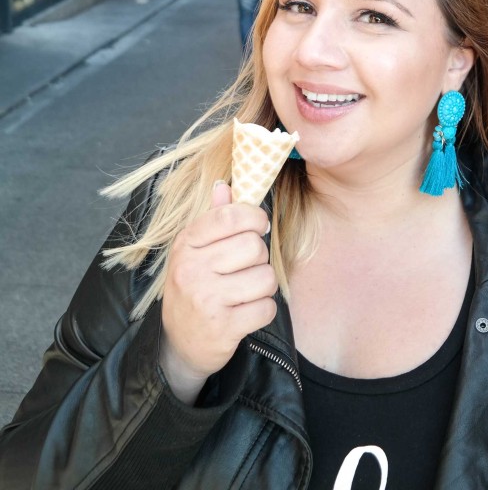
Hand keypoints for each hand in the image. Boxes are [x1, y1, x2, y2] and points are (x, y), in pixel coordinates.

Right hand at [160, 182, 275, 402]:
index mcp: (186, 243)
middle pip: (254, 246)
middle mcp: (192, 269)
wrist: (179, 344)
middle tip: (245, 269)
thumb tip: (225, 185)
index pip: (231, 216)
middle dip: (259, 258)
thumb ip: (214, 217)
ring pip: (265, 278)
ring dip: (263, 287)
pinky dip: (263, 311)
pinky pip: (266, 308)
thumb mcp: (194, 250)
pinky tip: (246, 313)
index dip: (255, 218)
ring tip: (245, 292)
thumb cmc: (194, 288)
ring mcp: (206, 299)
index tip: (257, 227)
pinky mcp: (222, 328)